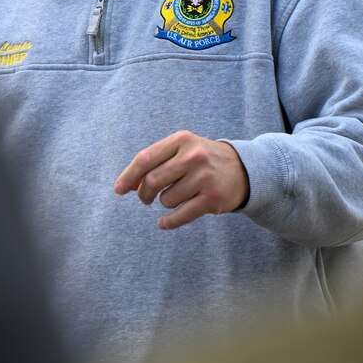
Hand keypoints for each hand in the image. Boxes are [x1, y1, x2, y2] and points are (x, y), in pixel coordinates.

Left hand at [112, 130, 248, 229]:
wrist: (243, 169)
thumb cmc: (202, 160)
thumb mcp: (182, 149)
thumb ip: (155, 161)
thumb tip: (126, 185)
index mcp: (182, 140)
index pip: (145, 158)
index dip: (129, 176)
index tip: (118, 190)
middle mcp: (193, 156)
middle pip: (152, 181)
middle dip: (144, 193)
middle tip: (146, 198)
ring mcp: (204, 178)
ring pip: (166, 199)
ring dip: (164, 203)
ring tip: (176, 197)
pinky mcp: (212, 199)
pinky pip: (180, 216)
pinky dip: (168, 222)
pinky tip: (163, 223)